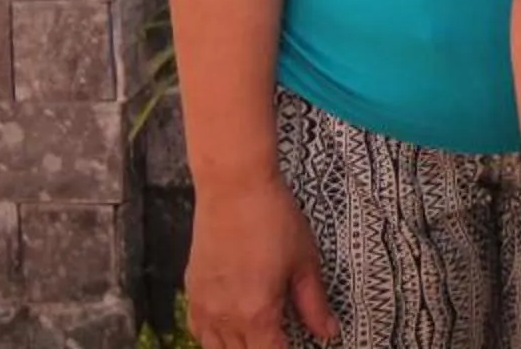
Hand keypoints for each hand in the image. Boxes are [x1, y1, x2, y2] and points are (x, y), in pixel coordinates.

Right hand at [186, 171, 338, 348]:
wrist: (234, 188)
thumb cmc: (274, 219)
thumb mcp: (304, 262)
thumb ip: (314, 304)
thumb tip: (328, 332)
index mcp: (257, 313)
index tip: (296, 345)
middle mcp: (225, 317)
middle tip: (280, 336)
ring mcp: (203, 306)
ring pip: (215, 348)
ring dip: (238, 347)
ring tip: (258, 336)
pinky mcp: (191, 291)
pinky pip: (197, 330)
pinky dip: (213, 337)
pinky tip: (229, 328)